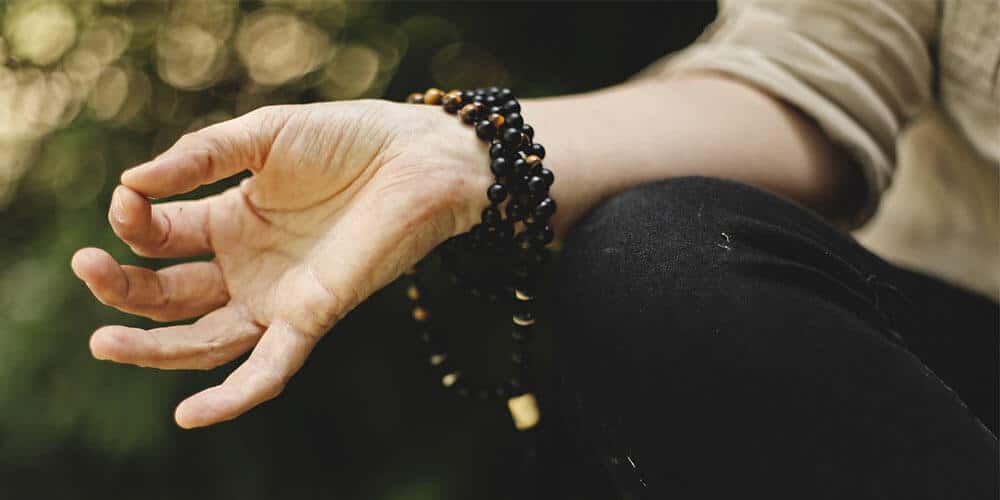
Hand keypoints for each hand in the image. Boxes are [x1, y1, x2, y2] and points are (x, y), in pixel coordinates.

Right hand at [71, 100, 490, 427]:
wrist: (419, 157)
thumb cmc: (348, 138)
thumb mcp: (263, 137)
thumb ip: (200, 157)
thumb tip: (132, 182)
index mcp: (229, 220)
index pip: (160, 237)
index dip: (133, 223)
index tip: (126, 199)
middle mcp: (247, 265)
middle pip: (169, 295)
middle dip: (123, 289)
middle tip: (85, 269)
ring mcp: (277, 296)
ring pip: (203, 340)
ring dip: (152, 349)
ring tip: (102, 343)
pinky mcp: (312, 316)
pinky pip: (269, 367)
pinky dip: (234, 396)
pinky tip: (189, 415)